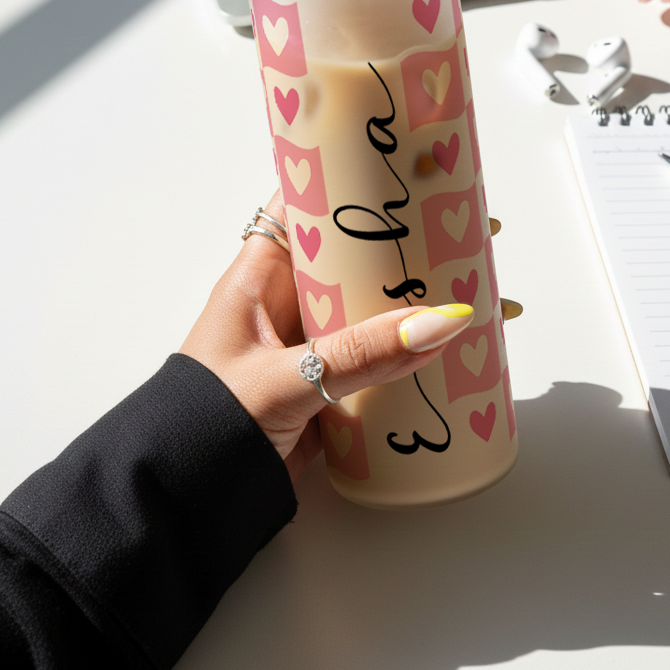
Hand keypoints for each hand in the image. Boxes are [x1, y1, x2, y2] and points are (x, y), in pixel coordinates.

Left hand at [180, 191, 472, 484]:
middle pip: (356, 256)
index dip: (354, 180)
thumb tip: (441, 321)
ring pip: (375, 307)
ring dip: (420, 300)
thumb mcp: (286, 378)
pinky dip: (416, 353)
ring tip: (481, 285)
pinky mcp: (331, 386)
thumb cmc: (207, 424)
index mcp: (262, 274)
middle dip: (407, 243)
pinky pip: (381, 356)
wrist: (188, 502)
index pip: (309, 205)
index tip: (409, 168)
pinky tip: (459, 351)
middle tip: (470, 230)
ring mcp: (313, 344)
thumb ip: (361, 354)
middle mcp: (290, 300)